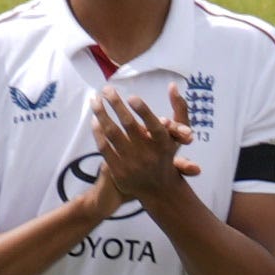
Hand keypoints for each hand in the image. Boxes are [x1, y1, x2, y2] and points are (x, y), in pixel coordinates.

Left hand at [89, 85, 190, 213]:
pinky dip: (98, 132)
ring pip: (112, 134)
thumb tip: (172, 85)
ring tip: (95, 100)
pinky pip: (104, 148)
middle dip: (116, 104)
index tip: (132, 96)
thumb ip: (180, 108)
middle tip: (107, 89)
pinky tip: (95, 120)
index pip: (154, 125)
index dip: (143, 110)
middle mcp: (148, 155)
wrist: (158, 189)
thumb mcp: (179, 134)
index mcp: (164, 144)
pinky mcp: (118, 171)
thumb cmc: (167, 154)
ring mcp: (131, 164)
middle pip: (128, 125)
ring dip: (102, 114)